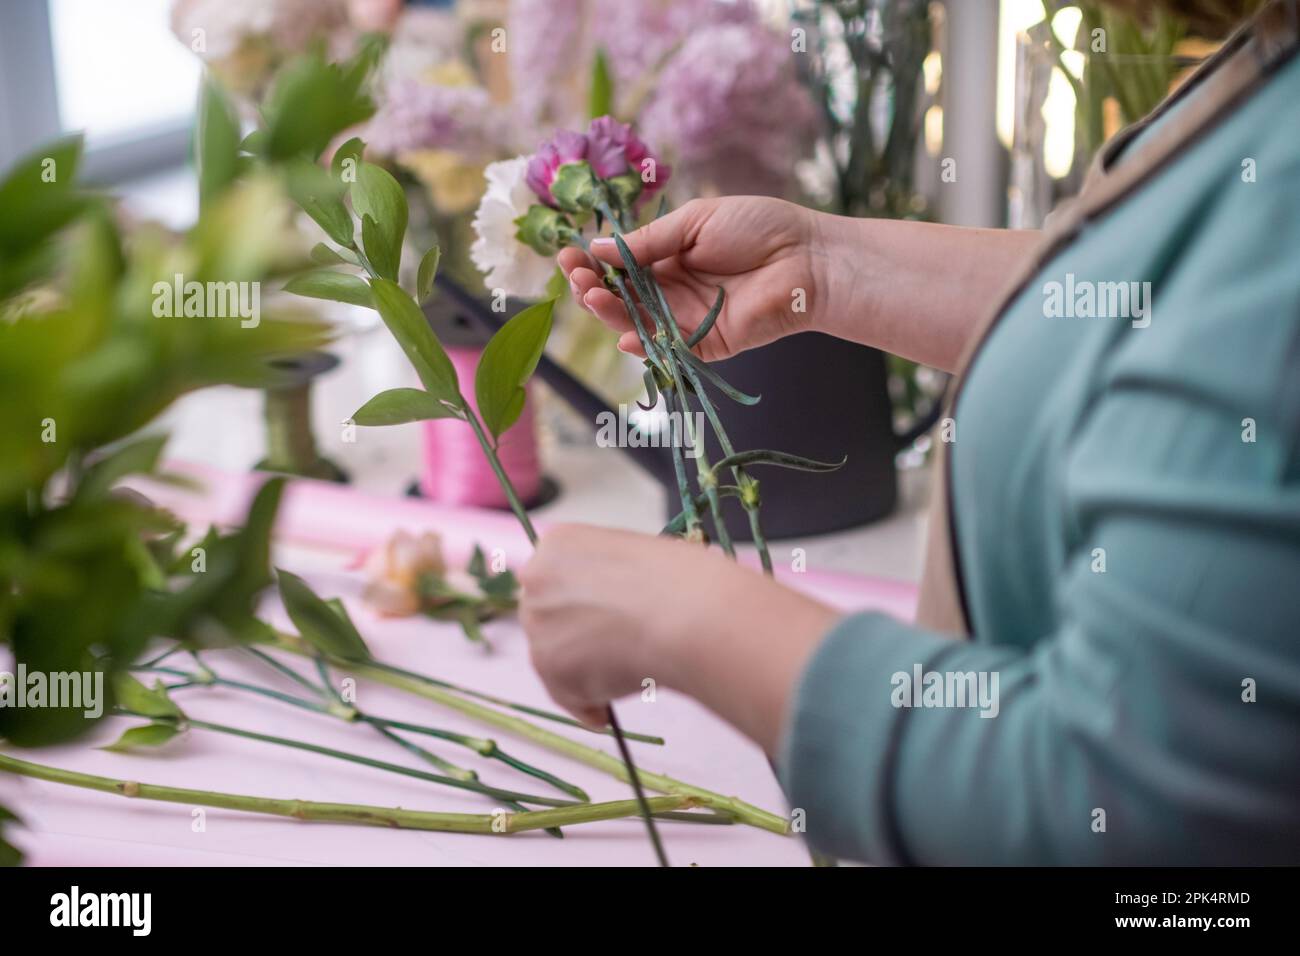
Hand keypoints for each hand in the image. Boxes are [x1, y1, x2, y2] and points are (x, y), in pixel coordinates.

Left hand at [518, 524, 837, 752]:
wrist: (696, 614)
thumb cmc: (694, 582)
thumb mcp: (657, 560)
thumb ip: (628, 575)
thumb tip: (637, 596)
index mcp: (564, 538)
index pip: (558, 580)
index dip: (588, 609)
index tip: (612, 625)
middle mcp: (537, 574)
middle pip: (551, 620)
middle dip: (585, 643)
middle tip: (628, 655)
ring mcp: (539, 620)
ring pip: (559, 661)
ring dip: (593, 674)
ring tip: (639, 667)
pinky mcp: (548, 664)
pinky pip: (567, 696)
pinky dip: (593, 703)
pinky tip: (624, 692)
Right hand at [558, 197, 829, 361]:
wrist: (807, 258)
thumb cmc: (759, 228)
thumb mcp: (695, 221)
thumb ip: (648, 240)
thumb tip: (598, 249)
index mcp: (670, 257)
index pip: (619, 266)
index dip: (592, 262)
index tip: (569, 254)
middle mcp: (673, 291)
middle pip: (621, 297)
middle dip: (593, 287)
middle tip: (575, 276)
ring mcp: (687, 319)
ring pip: (637, 322)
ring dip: (609, 312)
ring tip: (590, 295)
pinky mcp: (706, 344)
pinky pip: (668, 349)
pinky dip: (645, 346)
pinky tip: (625, 335)